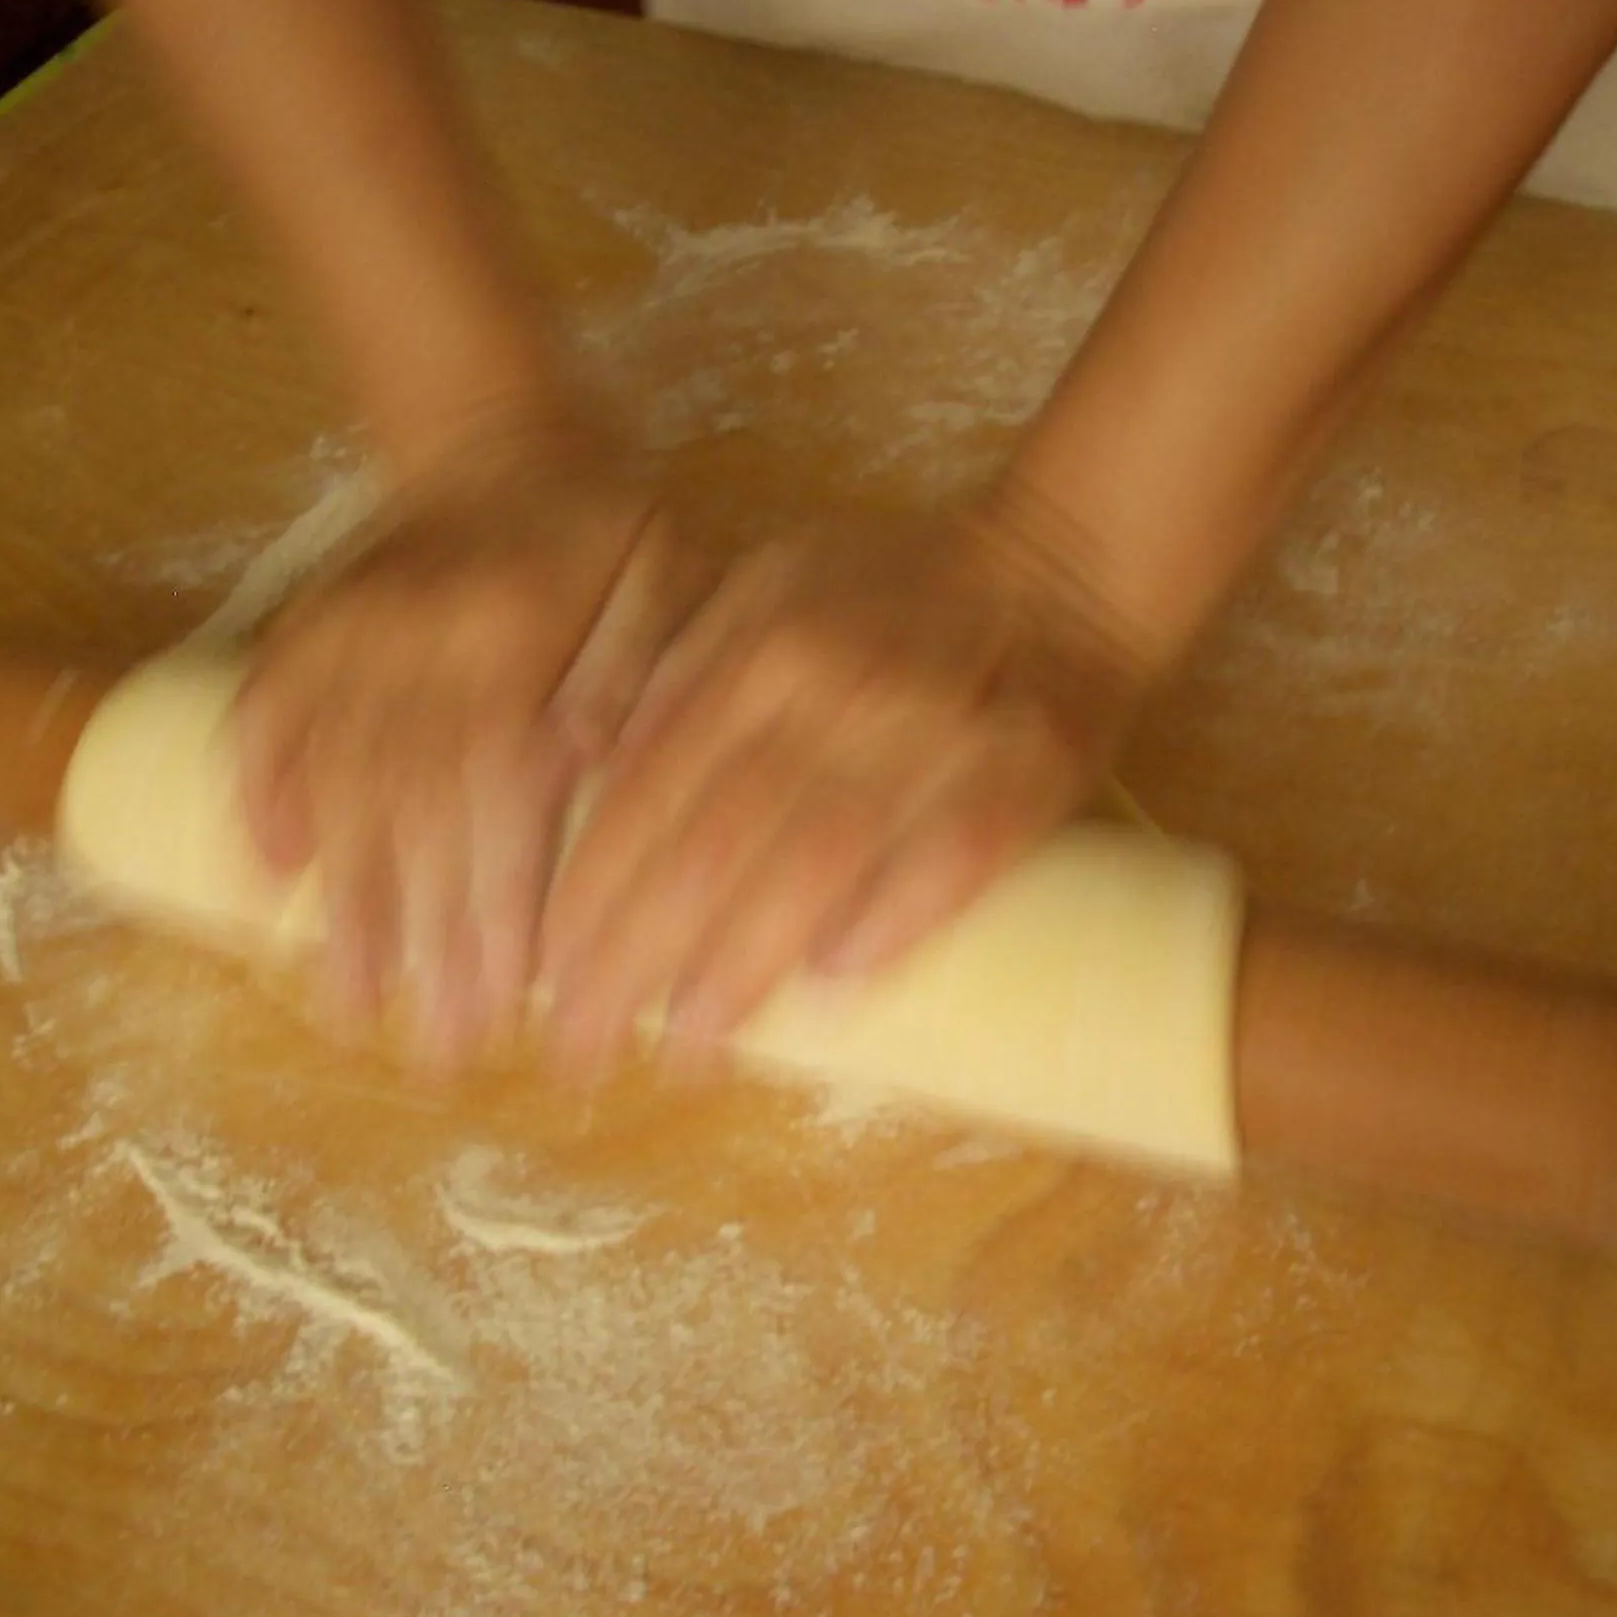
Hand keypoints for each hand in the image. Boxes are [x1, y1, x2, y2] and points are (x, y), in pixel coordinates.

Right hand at [233, 416, 707, 1062]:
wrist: (505, 437)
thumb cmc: (614, 534)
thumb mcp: (674, 578)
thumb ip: (643, 666)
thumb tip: (597, 757)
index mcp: (518, 622)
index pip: (496, 787)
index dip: (499, 901)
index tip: (511, 1004)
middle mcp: (420, 629)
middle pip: (414, 808)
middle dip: (427, 942)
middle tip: (437, 1049)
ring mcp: (350, 627)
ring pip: (336, 779)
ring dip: (345, 903)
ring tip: (353, 1007)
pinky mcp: (307, 625)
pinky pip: (265, 712)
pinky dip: (260, 791)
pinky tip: (267, 877)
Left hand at [537, 494, 1151, 1076]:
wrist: (1067, 565)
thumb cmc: (900, 590)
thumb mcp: (772, 586)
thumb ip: (686, 666)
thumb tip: (593, 762)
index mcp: (762, 645)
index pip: (654, 783)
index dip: (594, 887)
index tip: (549, 975)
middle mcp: (833, 687)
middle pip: (714, 840)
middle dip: (637, 955)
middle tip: (587, 1047)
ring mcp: (931, 731)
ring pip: (814, 862)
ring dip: (742, 966)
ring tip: (687, 1051)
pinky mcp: (1024, 772)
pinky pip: (948, 860)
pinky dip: (889, 925)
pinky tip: (832, 992)